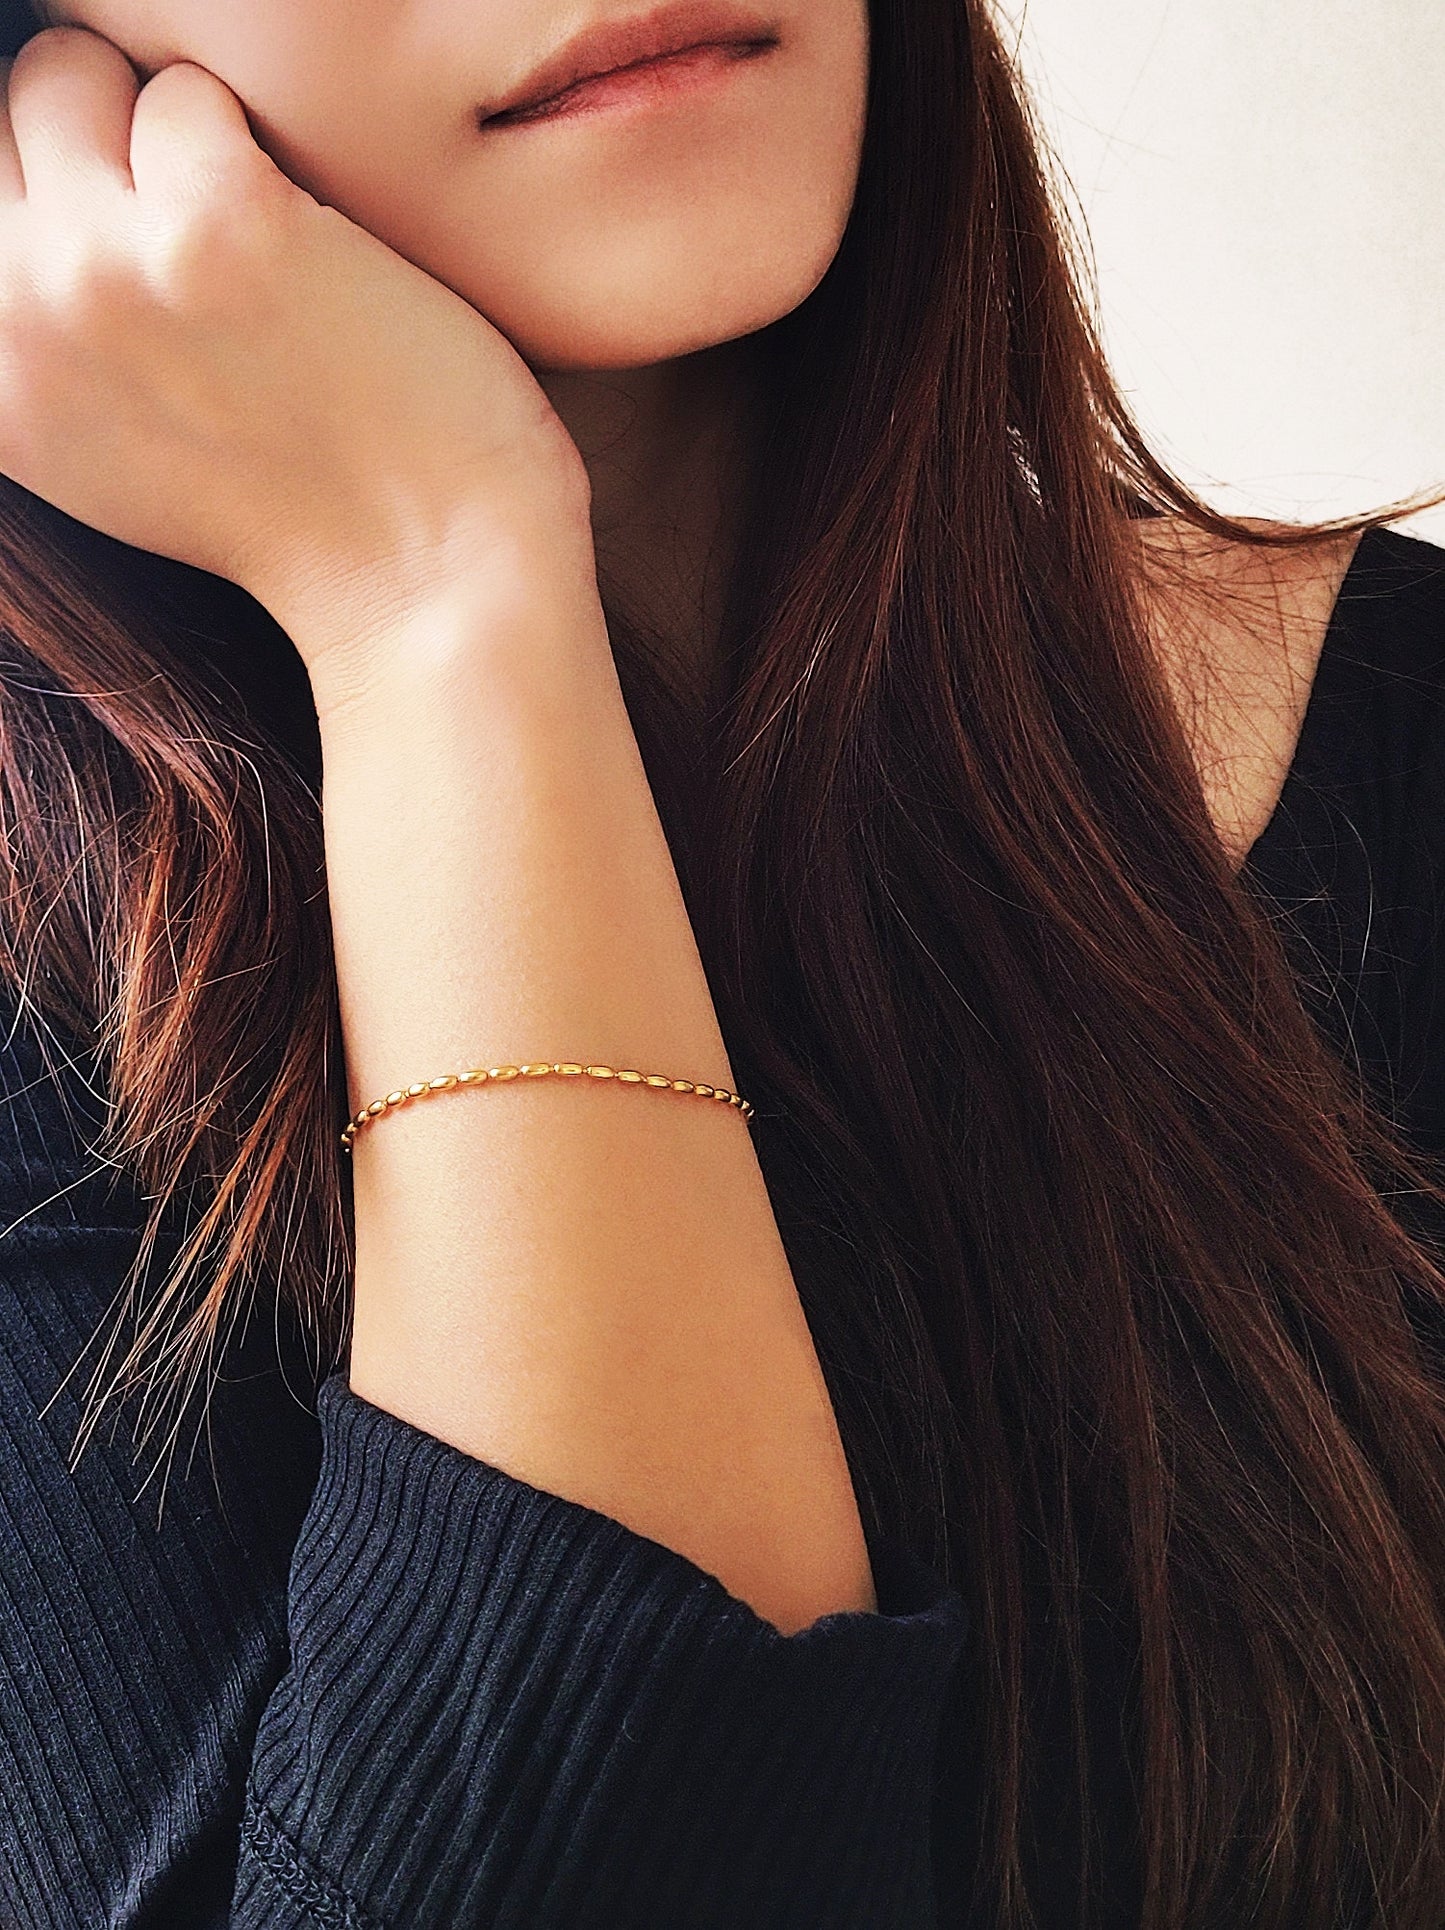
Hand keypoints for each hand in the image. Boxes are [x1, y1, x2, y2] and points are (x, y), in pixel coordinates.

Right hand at [0, 28, 593, 702]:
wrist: (424, 574)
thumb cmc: (291, 505)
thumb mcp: (101, 439)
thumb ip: (38, 327)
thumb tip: (20, 201)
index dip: (57, 182)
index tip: (128, 231)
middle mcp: (17, 314)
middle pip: (7, 112)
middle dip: (98, 139)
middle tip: (193, 229)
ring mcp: (110, 264)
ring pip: (76, 73)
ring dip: (169, 130)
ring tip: (245, 234)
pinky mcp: (221, 221)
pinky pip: (191, 95)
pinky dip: (253, 145)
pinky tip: (304, 240)